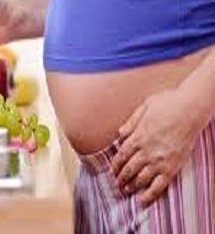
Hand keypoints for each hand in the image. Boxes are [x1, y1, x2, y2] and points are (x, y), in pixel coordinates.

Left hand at [111, 89, 200, 206]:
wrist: (190, 109)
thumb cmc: (167, 104)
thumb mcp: (144, 107)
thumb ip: (131, 122)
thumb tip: (120, 134)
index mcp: (137, 135)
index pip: (121, 155)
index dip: (115, 165)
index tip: (112, 170)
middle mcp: (146, 150)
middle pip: (128, 168)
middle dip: (120, 178)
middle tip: (117, 183)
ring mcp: (159, 160)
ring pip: (141, 178)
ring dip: (131, 186)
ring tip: (126, 190)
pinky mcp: (172, 166)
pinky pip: (159, 185)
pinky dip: (150, 194)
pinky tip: (143, 200)